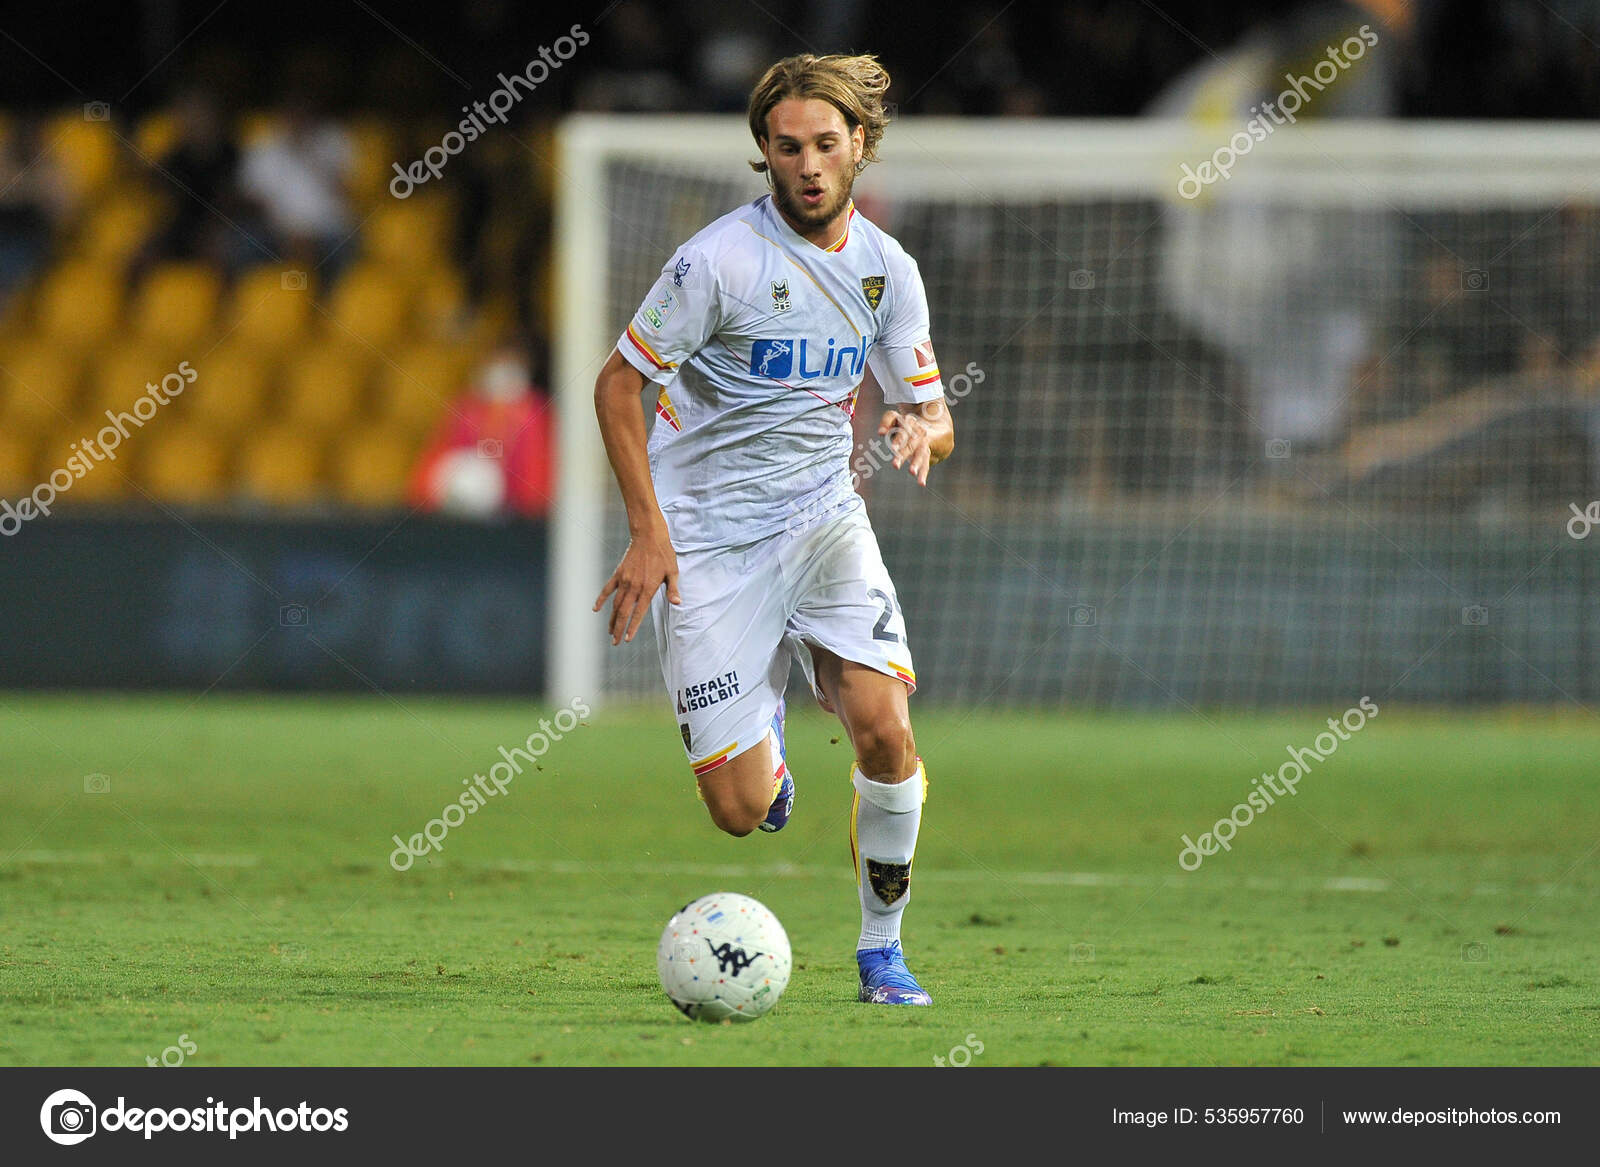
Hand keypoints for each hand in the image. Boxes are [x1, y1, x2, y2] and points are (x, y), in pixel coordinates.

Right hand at [593, 523, 680, 644]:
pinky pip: (607, 589)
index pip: (638, 612)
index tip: (627, 639)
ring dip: (612, 619)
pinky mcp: (619, 573)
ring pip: (615, 604)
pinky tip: (596, 609)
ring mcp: (624, 580)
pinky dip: (601, 599)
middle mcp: (634, 587)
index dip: (632, 627)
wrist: (649, 536)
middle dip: (619, 629)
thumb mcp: (673, 571)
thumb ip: (673, 589)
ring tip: (610, 632)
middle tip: (615, 642)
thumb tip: (677, 603)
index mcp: (648, 588)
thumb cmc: (663, 554)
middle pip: (623, 612)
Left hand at [878, 409, 935, 485]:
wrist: (935, 427)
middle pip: (908, 440)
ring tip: (912, 472)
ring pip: (919, 452)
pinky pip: (925, 463)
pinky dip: (923, 473)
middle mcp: (916, 430)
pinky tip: (921, 483)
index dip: (891, 429)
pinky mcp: (926, 451)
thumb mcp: (897, 419)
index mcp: (907, 421)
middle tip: (895, 463)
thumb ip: (887, 421)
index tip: (885, 438)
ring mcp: (923, 441)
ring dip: (916, 462)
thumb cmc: (907, 425)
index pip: (898, 423)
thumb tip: (880, 432)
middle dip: (902, 451)